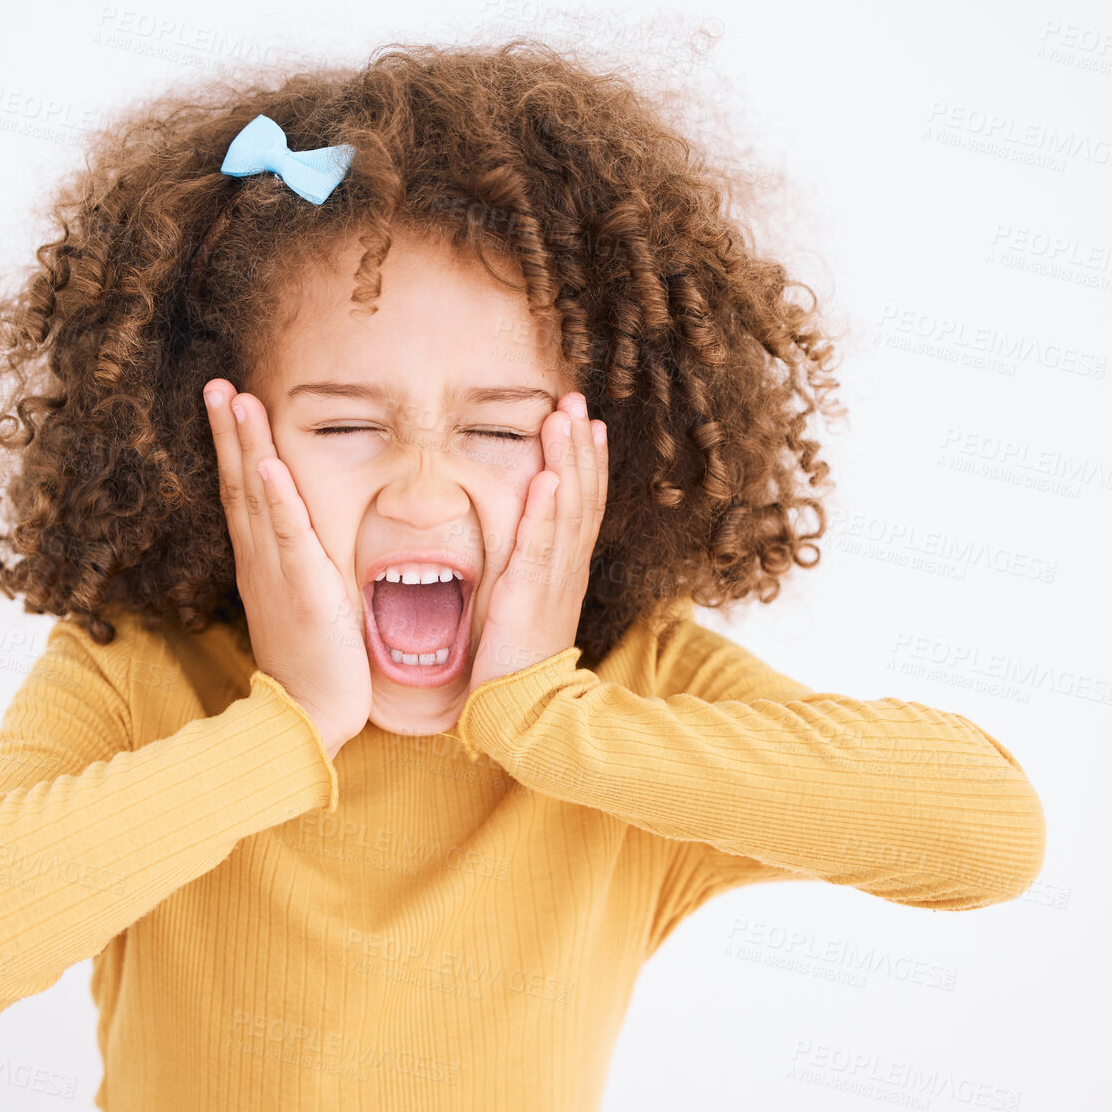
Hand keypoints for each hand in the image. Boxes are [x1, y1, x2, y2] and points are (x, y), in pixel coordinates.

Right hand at [205, 378, 372, 760]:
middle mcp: (260, 561)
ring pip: (256, 497)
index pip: (242, 491)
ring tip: (236, 399)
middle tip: (217, 383)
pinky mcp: (305, 589)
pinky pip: (289, 534)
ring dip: (245, 445)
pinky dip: (278, 496)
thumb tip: (304, 539)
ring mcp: (278, 573)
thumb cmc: (312, 665)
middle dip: (228, 430)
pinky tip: (267, 463)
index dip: (233, 445)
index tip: (228, 403)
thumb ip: (298, 568)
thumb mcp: (300, 604)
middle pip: (238, 482)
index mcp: (260, 562)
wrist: (309, 718)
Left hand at [467, 392, 607, 693]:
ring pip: (564, 509)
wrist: (531, 713)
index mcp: (568, 570)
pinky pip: (540, 545)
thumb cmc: (522, 665)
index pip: (583, 504)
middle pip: (580, 495)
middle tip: (576, 399)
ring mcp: (553, 581)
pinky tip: (546, 476)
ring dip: (565, 460)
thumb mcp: (531, 608)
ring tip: (562, 417)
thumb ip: (532, 573)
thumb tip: (526, 545)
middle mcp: (568, 569)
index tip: (589, 422)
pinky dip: (544, 508)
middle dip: (579, 444)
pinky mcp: (530, 596)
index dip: (588, 461)